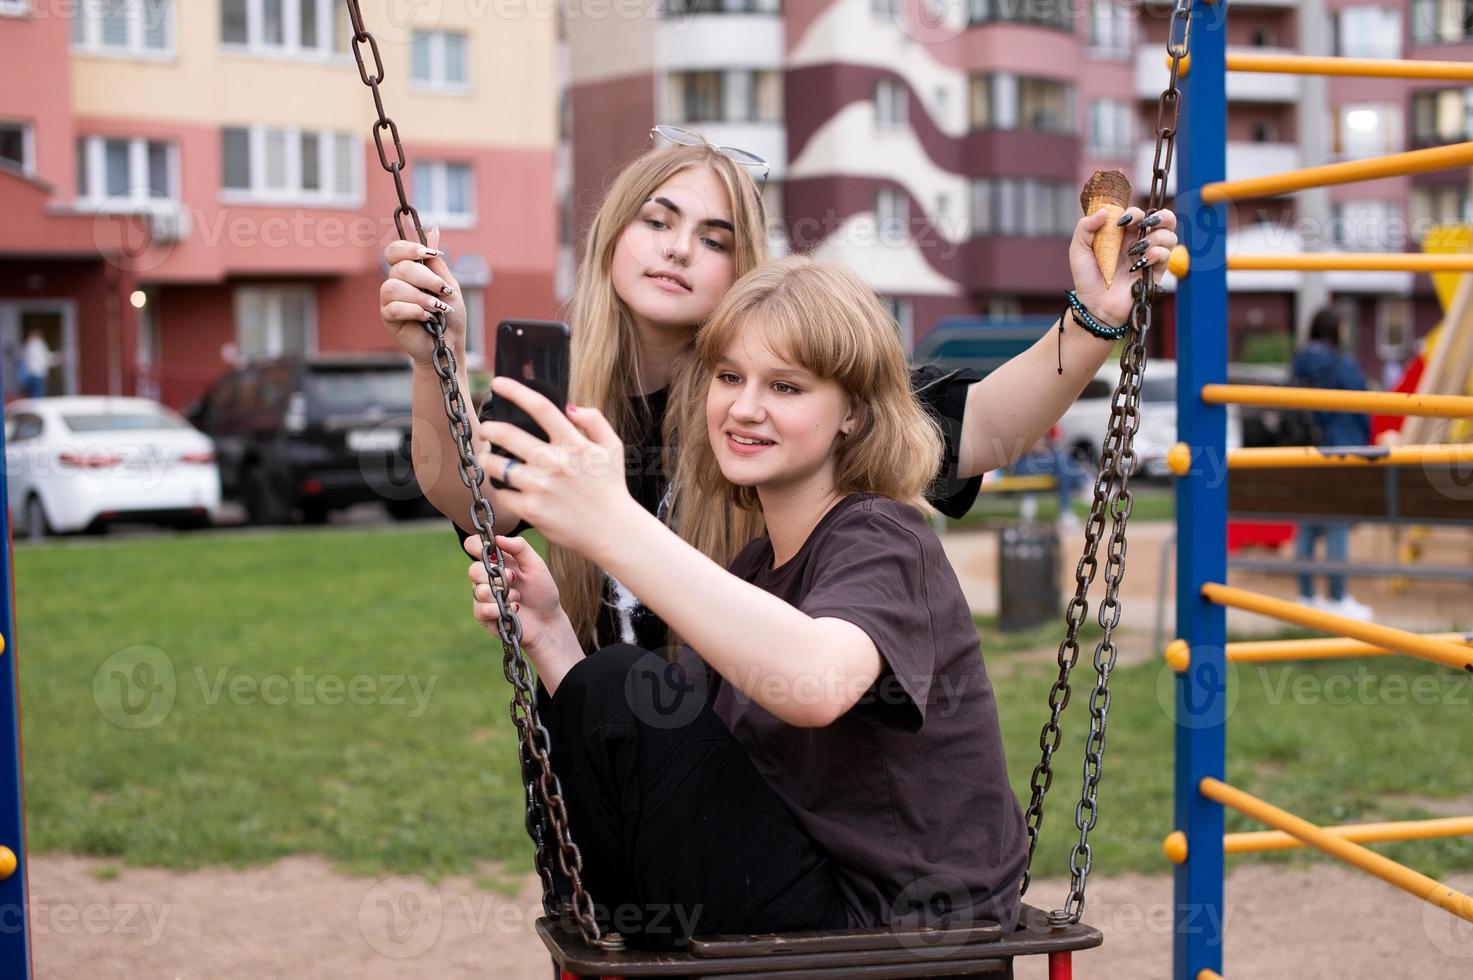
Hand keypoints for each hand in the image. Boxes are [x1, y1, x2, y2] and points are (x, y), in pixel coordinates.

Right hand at [378, 227, 465, 366]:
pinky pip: (393, 307)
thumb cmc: (449, 316)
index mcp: (409, 272)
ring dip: (420, 297)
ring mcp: (389, 300)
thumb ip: (436, 262)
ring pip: (393, 286)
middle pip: (399, 268)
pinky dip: (414, 311)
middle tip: (443, 291)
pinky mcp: (388, 317)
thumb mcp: (449, 284)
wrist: (449, 343)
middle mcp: (396, 283)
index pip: (395, 250)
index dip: (408, 248)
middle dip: (425, 278)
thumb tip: (432, 230)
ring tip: (436, 309)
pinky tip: (427, 318)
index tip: (430, 254)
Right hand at [467, 534, 563, 652]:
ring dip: (502, 593)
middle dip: (496, 575)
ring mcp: (483, 597)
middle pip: (472, 570)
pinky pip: (481, 609)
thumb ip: (519, 547)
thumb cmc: (542, 591)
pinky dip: (499, 609)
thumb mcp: (536, 564)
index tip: (489, 551)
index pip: (473, 547)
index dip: (476, 546)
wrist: (548, 621)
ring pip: (478, 590)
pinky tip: (513, 610)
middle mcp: (486, 577)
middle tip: (514, 579)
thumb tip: (497, 538)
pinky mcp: (483, 615)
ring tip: (518, 597)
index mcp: (496, 561)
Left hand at [477, 377, 631, 556]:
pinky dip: (502, 489)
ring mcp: (541, 487)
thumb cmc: (611, 488)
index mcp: (574, 444)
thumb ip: (595, 421)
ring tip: (488, 460)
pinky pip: (503, 494)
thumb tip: (570, 407)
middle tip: (485, 430)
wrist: (612, 531)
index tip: (498, 383)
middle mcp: (555, 463)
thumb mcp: (613, 448)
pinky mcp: (531, 510)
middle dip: (489, 429)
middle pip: (507, 435)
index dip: (515, 391)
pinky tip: (507, 488)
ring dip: (486, 460)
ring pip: (496, 465)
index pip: (541, 407)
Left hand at [1069, 206, 1177, 325]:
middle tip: (1144, 225)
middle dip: (1160, 217)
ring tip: (1137, 249)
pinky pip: (1167, 255)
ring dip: (1155, 237)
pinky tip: (1140, 262)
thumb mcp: (1079, 249)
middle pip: (1165, 220)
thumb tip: (1105, 211)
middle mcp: (1140, 242)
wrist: (1094, 305)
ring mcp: (1149, 257)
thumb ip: (1086, 226)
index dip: (1135, 212)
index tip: (1121, 221)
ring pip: (1170, 236)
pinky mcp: (1156, 272)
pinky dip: (1155, 254)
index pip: (1140, 213)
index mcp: (1124, 234)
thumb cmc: (1087, 278)